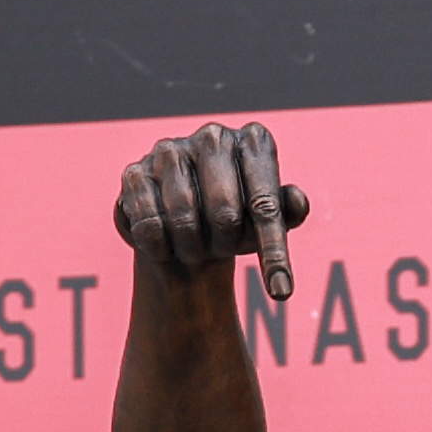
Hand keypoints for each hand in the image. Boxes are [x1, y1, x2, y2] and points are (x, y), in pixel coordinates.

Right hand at [113, 122, 310, 299]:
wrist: (191, 227)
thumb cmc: (242, 223)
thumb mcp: (271, 223)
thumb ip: (289, 213)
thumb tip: (296, 200)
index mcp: (255, 143)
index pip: (266, 205)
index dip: (274, 253)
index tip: (282, 293)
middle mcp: (214, 137)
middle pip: (225, 213)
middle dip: (227, 245)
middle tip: (223, 249)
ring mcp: (170, 150)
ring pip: (184, 219)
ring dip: (194, 249)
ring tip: (197, 248)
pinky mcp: (135, 172)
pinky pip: (150, 225)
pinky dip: (162, 249)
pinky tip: (168, 247)